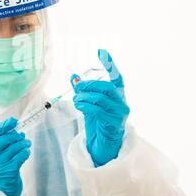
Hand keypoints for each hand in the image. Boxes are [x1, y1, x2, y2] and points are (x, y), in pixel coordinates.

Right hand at [0, 117, 30, 195]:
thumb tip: (13, 125)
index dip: (3, 125)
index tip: (13, 121)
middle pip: (5, 138)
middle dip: (16, 135)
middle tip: (22, 135)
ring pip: (15, 146)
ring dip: (23, 143)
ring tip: (26, 143)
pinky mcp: (9, 171)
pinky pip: (21, 155)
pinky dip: (26, 151)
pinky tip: (26, 152)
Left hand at [70, 49, 129, 166]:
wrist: (103, 144)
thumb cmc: (98, 122)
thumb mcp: (88, 104)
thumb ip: (83, 91)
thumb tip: (73, 76)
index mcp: (118, 95)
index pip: (117, 76)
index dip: (110, 63)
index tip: (101, 51)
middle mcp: (122, 102)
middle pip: (107, 87)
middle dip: (90, 84)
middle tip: (77, 86)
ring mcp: (120, 113)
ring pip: (101, 98)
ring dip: (85, 96)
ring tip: (76, 99)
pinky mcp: (115, 123)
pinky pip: (99, 110)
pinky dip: (86, 106)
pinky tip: (80, 105)